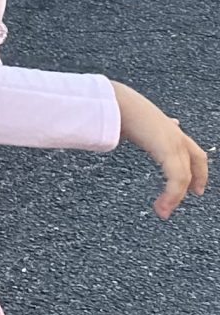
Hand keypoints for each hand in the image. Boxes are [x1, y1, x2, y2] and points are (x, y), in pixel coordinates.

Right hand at [114, 84, 210, 220]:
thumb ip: (130, 127)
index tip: (195, 180)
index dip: (197, 165)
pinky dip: (171, 195)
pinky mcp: (169, 150)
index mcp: (166, 127)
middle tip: (195, 194)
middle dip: (199, 177)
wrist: (115, 102)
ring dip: (175, 196)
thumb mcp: (127, 121)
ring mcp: (174, 141)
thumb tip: (123, 124)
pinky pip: (177, 177)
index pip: (190, 148)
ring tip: (163, 211)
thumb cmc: (116, 107)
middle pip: (196, 159)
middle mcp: (175, 134)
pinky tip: (161, 206)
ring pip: (184, 174)